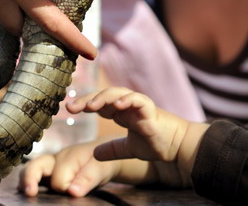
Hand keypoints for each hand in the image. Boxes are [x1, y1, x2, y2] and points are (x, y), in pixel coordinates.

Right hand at [19, 141, 120, 197]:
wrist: (104, 155)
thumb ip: (87, 178)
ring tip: (25, 193)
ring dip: (26, 180)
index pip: (58, 179)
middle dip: (30, 178)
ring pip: (31, 169)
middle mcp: (55, 159)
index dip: (64, 188)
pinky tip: (27, 190)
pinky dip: (28, 181)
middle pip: (36, 166)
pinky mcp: (49, 172)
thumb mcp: (101, 168)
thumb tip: (72, 192)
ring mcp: (50, 165)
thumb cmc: (102, 161)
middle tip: (29, 192)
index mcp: (68, 157)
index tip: (74, 192)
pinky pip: (34, 174)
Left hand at [67, 87, 208, 186]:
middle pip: (103, 96)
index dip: (84, 105)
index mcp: (121, 112)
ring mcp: (138, 105)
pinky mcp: (150, 109)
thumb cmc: (155, 143)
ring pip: (118, 93)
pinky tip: (117, 105)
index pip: (99, 103)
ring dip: (103, 98)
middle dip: (87, 100)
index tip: (69, 109)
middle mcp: (127, 105)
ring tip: (90, 106)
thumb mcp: (128, 148)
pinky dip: (127, 100)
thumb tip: (94, 154)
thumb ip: (112, 150)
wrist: (178, 147)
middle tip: (72, 108)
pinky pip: (138, 100)